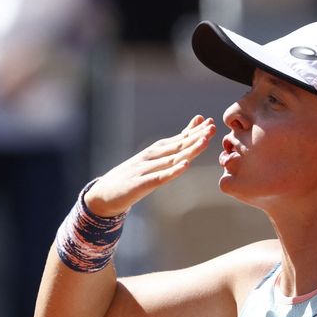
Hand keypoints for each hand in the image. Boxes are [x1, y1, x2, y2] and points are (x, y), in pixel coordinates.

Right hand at [85, 115, 216, 216]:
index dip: (194, 131)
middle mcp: (151, 157)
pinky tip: (185, 165)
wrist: (103, 194)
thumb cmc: (130, 178)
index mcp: (155, 152)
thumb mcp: (150, 163)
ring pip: (172, 158)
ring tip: (204, 141)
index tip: (209, 122)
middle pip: (178, 145)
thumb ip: (166, 152)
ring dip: (189, 149)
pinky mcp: (141, 184)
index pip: (178, 139)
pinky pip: (160, 177)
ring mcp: (146, 169)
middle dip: (196, 136)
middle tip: (213, 127)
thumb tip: (183, 140)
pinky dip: (173, 171)